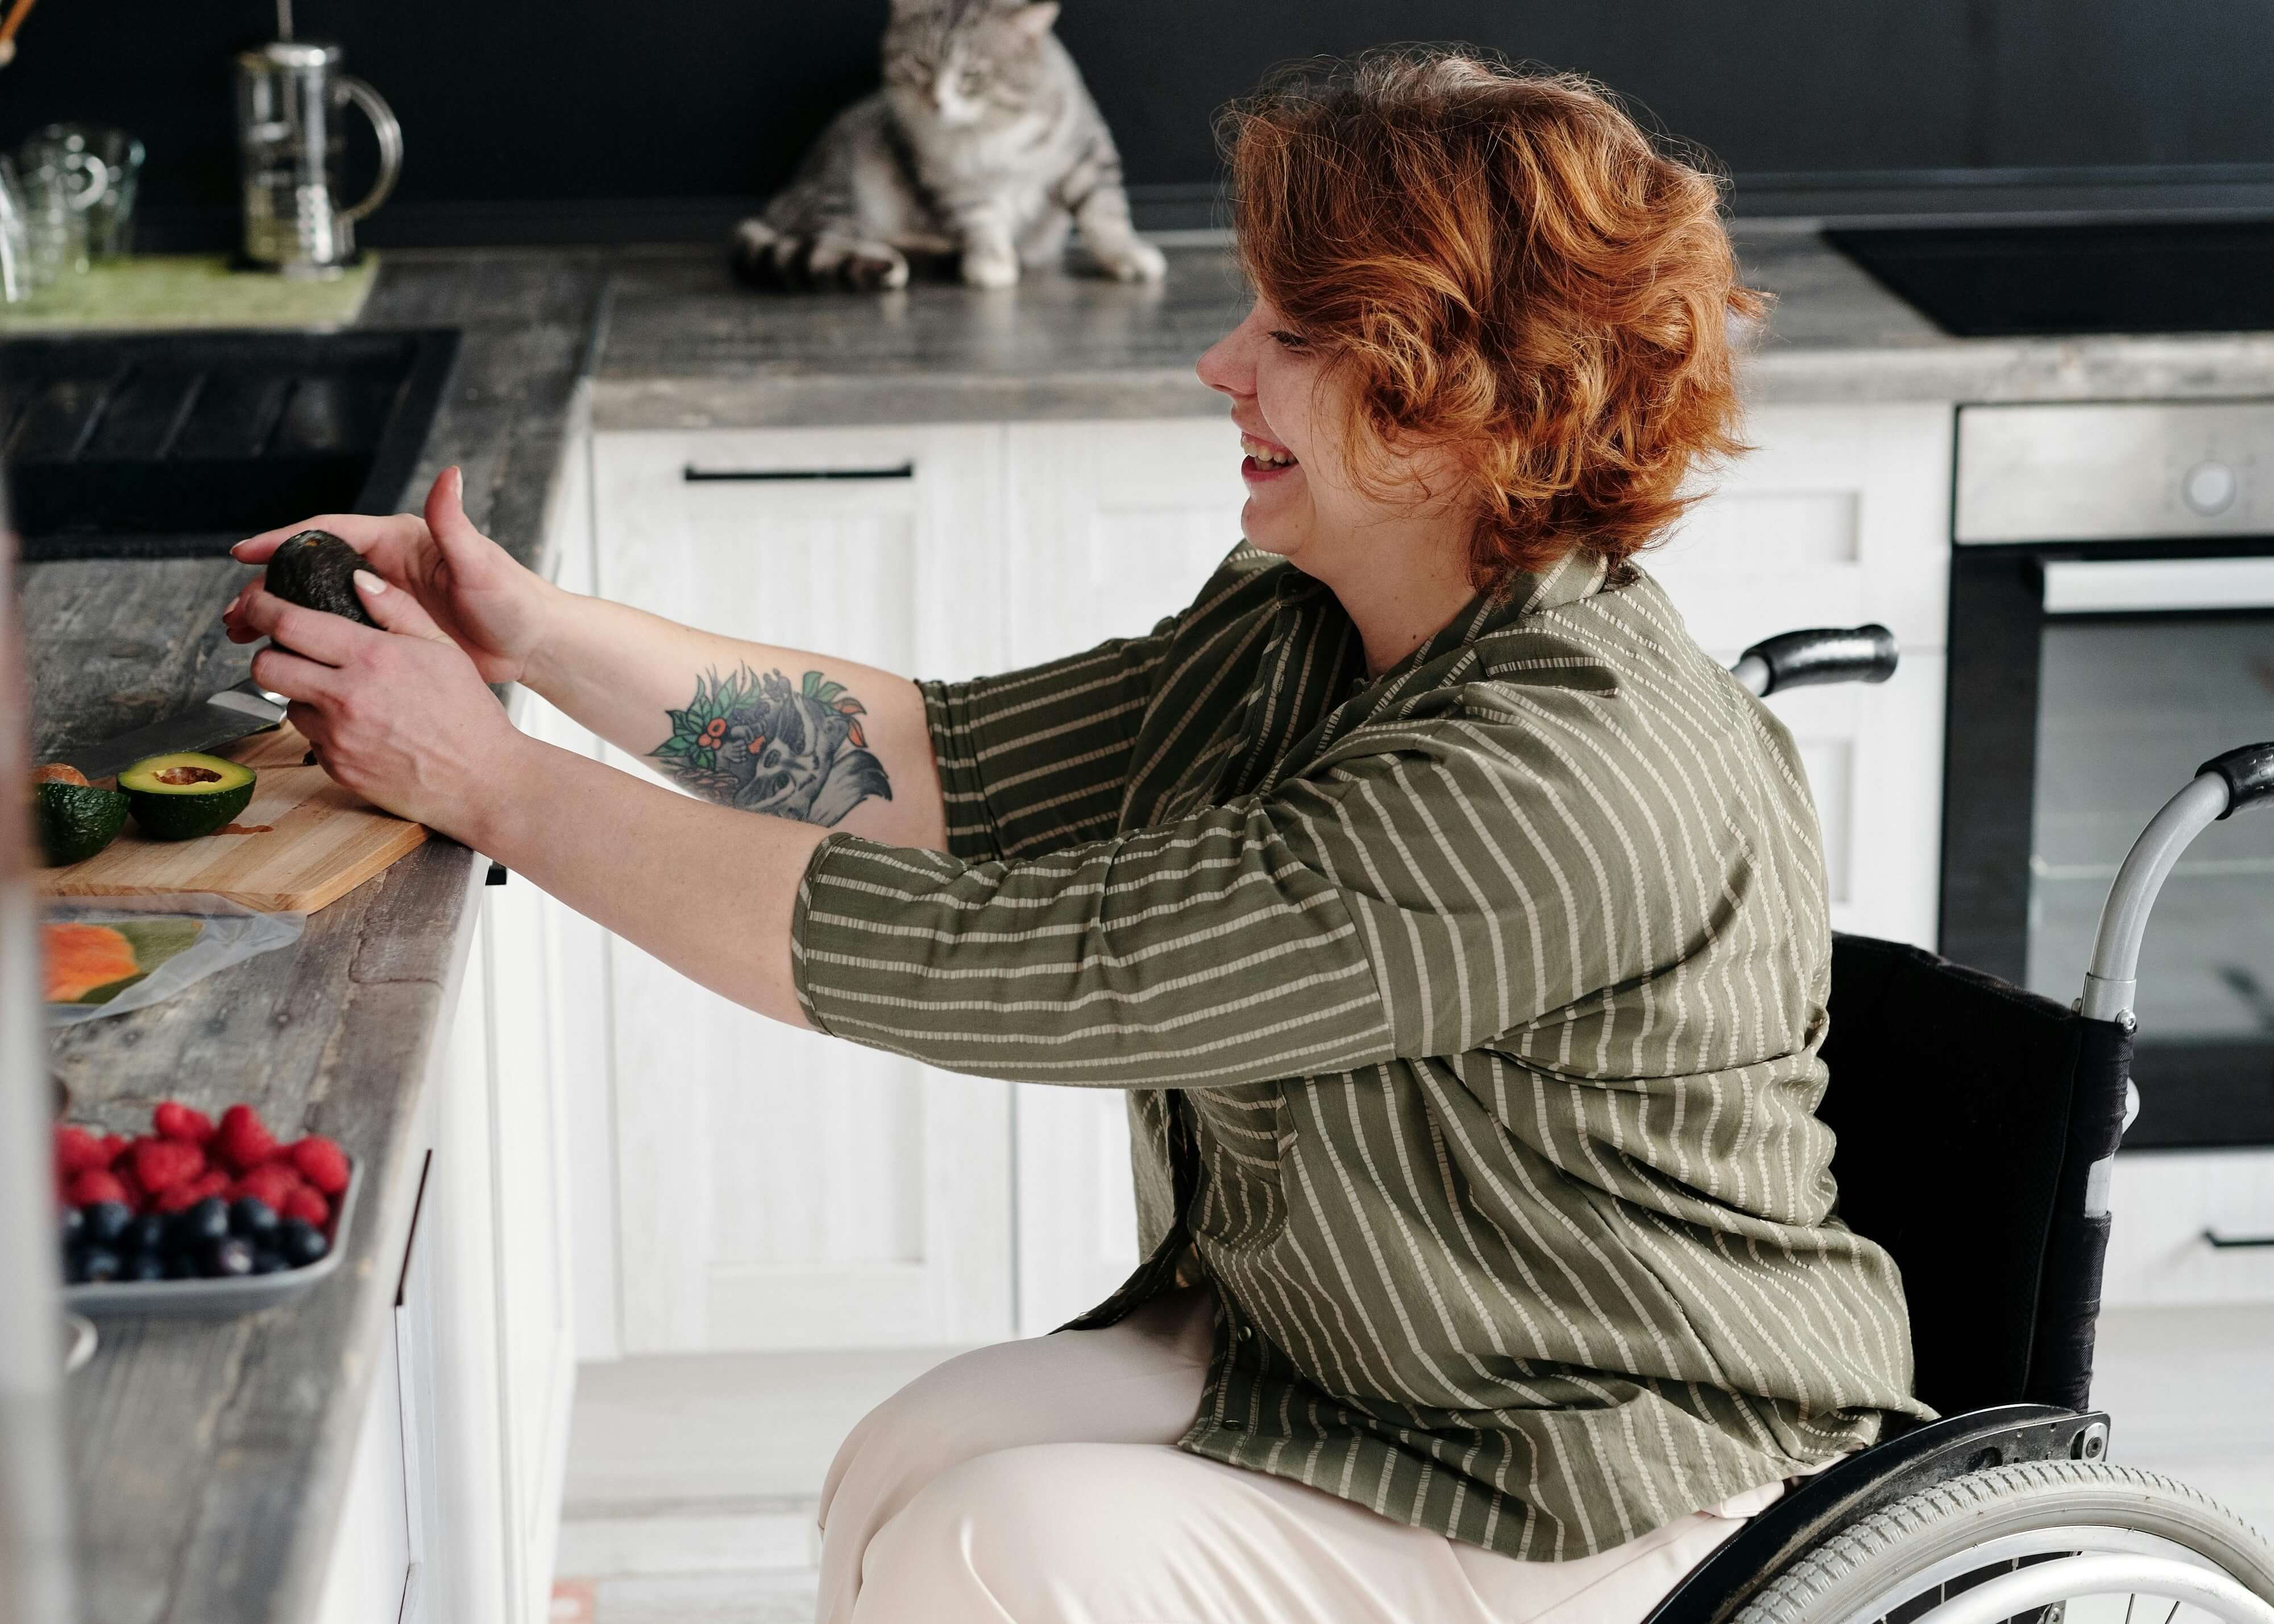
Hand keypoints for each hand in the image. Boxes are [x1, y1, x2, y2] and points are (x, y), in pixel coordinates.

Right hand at [223, 467, 555, 685]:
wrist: (533, 644)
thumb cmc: (514, 599)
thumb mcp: (479, 562)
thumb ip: (454, 523)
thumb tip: (450, 474)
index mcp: (399, 541)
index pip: (329, 533)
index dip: (283, 541)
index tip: (244, 552)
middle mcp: (386, 566)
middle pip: (311, 570)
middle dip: (269, 586)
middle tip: (236, 610)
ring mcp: (385, 600)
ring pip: (317, 603)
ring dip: (280, 615)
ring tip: (242, 634)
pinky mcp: (390, 632)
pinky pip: (337, 633)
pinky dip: (307, 642)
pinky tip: (285, 658)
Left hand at [236, 568, 529, 841]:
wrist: (481, 781)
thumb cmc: (469, 715)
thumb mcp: (444, 648)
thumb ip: (397, 609)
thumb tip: (359, 580)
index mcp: (372, 658)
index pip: (289, 623)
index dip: (262, 606)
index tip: (258, 602)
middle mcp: (346, 698)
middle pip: (266, 666)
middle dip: (267, 653)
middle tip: (287, 650)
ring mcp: (338, 738)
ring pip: (288, 705)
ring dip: (302, 694)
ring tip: (341, 694)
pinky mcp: (337, 769)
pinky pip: (311, 740)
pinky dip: (325, 729)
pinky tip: (361, 727)